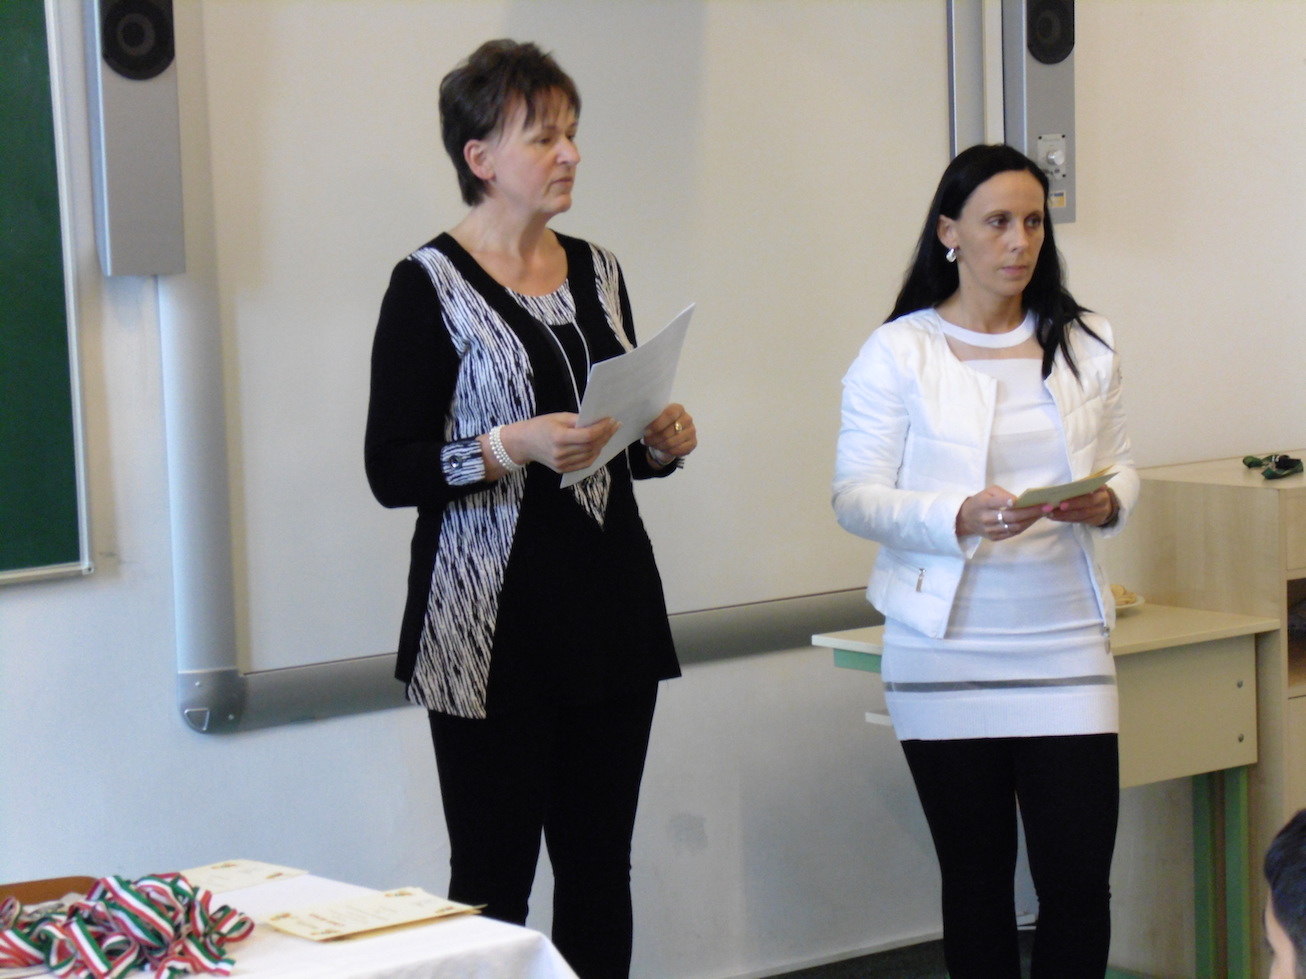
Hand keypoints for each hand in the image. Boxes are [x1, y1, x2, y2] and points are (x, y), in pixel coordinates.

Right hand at [497, 413, 620, 473]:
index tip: (612, 420)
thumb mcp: (558, 417)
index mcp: (558, 437)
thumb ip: (578, 420)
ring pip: (590, 456)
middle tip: (615, 426)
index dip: (602, 428)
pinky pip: (584, 464)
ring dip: (602, 445)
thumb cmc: (541, 426)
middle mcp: (560, 453)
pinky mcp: (563, 470)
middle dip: (606, 435)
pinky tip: (599, 445)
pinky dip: (594, 454)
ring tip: (609, 434)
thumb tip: (598, 421)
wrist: (523, 443)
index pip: (588, 436)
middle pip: (591, 446)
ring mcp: (562, 464)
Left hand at [641, 403, 695, 465]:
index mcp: (678, 408)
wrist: (671, 431)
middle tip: (646, 441)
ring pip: (672, 442)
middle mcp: (687, 418)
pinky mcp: (693, 443)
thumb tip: (645, 430)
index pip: (669, 415)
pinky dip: (667, 451)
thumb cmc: (661, 422)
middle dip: (655, 439)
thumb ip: (652, 420)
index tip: (646, 432)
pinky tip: (662, 449)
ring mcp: (692, 431)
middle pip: (669, 431)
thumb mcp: (656, 417)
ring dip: (659, 446)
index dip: (657, 425)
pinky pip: (678, 450)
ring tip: (653, 445)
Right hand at [955, 486, 1044, 540]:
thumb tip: (1019, 501)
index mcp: (983, 504)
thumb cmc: (980, 501)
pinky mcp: (994, 538)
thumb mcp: (988, 491)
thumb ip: (1002, 494)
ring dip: (1031, 520)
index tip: (1028, 500)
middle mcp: (986, 518)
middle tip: (1046, 507)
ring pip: (1015, 527)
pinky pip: (1013, 533)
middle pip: (1012, 517)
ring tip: (1043, 513)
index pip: (999, 503)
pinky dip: (1025, 526)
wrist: (965, 519)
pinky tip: (1033, 520)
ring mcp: (990, 530)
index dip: (1013, 502)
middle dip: (1031, 512)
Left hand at [1045, 486, 1117, 526]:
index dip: (1077, 497)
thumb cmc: (1092, 492)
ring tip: (1049, 514)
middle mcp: (1102, 501)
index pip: (1090, 492)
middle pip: (1086, 505)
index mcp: (1100, 490)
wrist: (1106, 505)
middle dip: (1069, 506)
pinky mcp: (1095, 521)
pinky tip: (1054, 517)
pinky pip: (1079, 521)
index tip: (1062, 498)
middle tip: (1052, 508)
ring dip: (1063, 515)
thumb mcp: (1090, 486)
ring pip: (1081, 515)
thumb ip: (1080, 486)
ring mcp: (1100, 513)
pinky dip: (1065, 519)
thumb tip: (1059, 489)